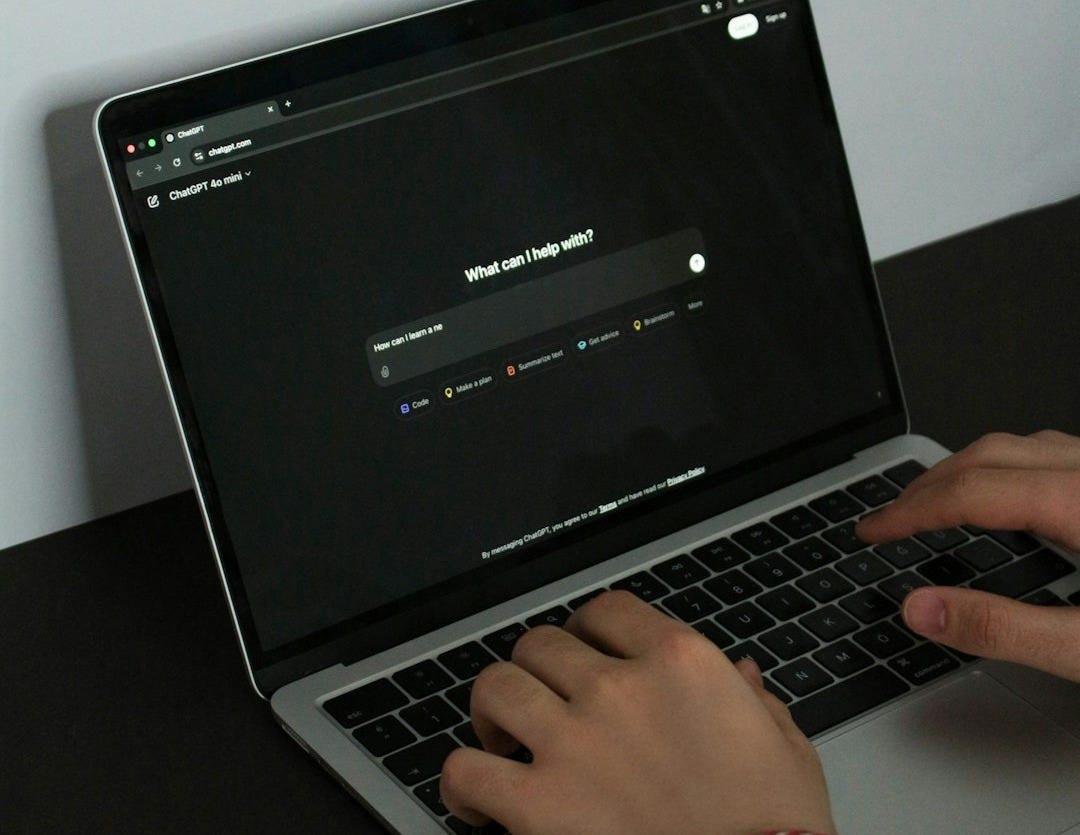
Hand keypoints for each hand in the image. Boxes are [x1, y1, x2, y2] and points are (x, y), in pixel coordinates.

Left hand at [440, 591, 834, 834]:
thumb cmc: (776, 830)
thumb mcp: (786, 751)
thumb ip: (755, 702)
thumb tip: (742, 676)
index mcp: (680, 663)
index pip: (607, 610)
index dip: (589, 629)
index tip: (587, 650)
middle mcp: (619, 689)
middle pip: (542, 643)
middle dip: (540, 669)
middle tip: (547, 698)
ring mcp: (573, 743)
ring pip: (495, 687)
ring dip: (494, 710)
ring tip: (502, 736)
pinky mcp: (539, 807)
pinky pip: (465, 769)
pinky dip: (462, 782)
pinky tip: (479, 799)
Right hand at [857, 430, 1079, 680]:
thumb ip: (1005, 629)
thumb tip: (921, 609)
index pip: (971, 491)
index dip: (912, 511)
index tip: (874, 531)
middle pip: (990, 455)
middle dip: (929, 485)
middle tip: (890, 519)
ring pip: (1022, 447)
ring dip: (968, 471)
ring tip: (934, 503)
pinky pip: (1053, 457)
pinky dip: (1008, 472)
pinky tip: (1008, 501)